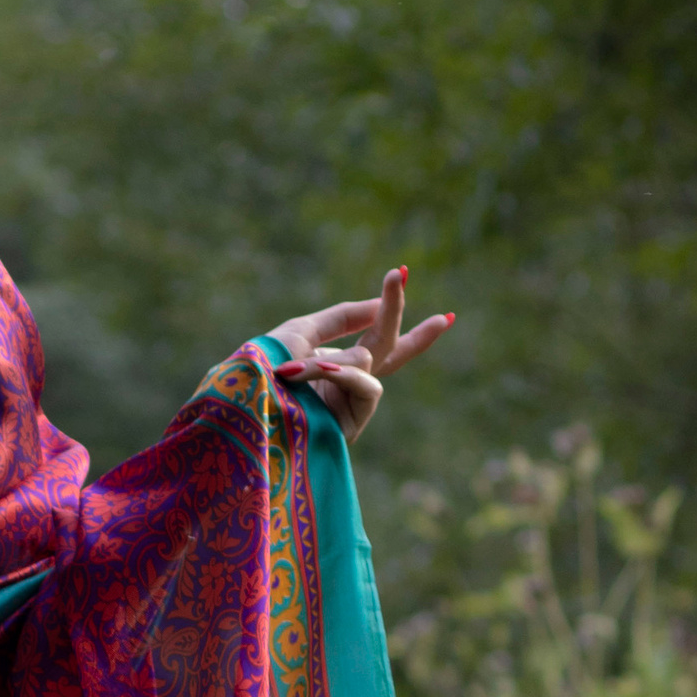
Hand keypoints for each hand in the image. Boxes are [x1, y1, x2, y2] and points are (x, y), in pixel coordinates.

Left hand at [267, 268, 453, 443]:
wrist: (248, 403)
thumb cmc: (263, 367)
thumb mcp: (301, 331)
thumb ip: (343, 317)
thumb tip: (379, 306)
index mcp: (327, 358)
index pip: (368, 336)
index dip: (385, 310)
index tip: (402, 274)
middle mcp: (339, 382)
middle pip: (390, 354)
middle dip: (418, 335)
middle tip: (447, 318)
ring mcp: (347, 403)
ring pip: (371, 358)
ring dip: (329, 361)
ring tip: (291, 371)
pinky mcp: (354, 422)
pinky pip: (367, 383)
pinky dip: (343, 374)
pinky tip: (319, 376)